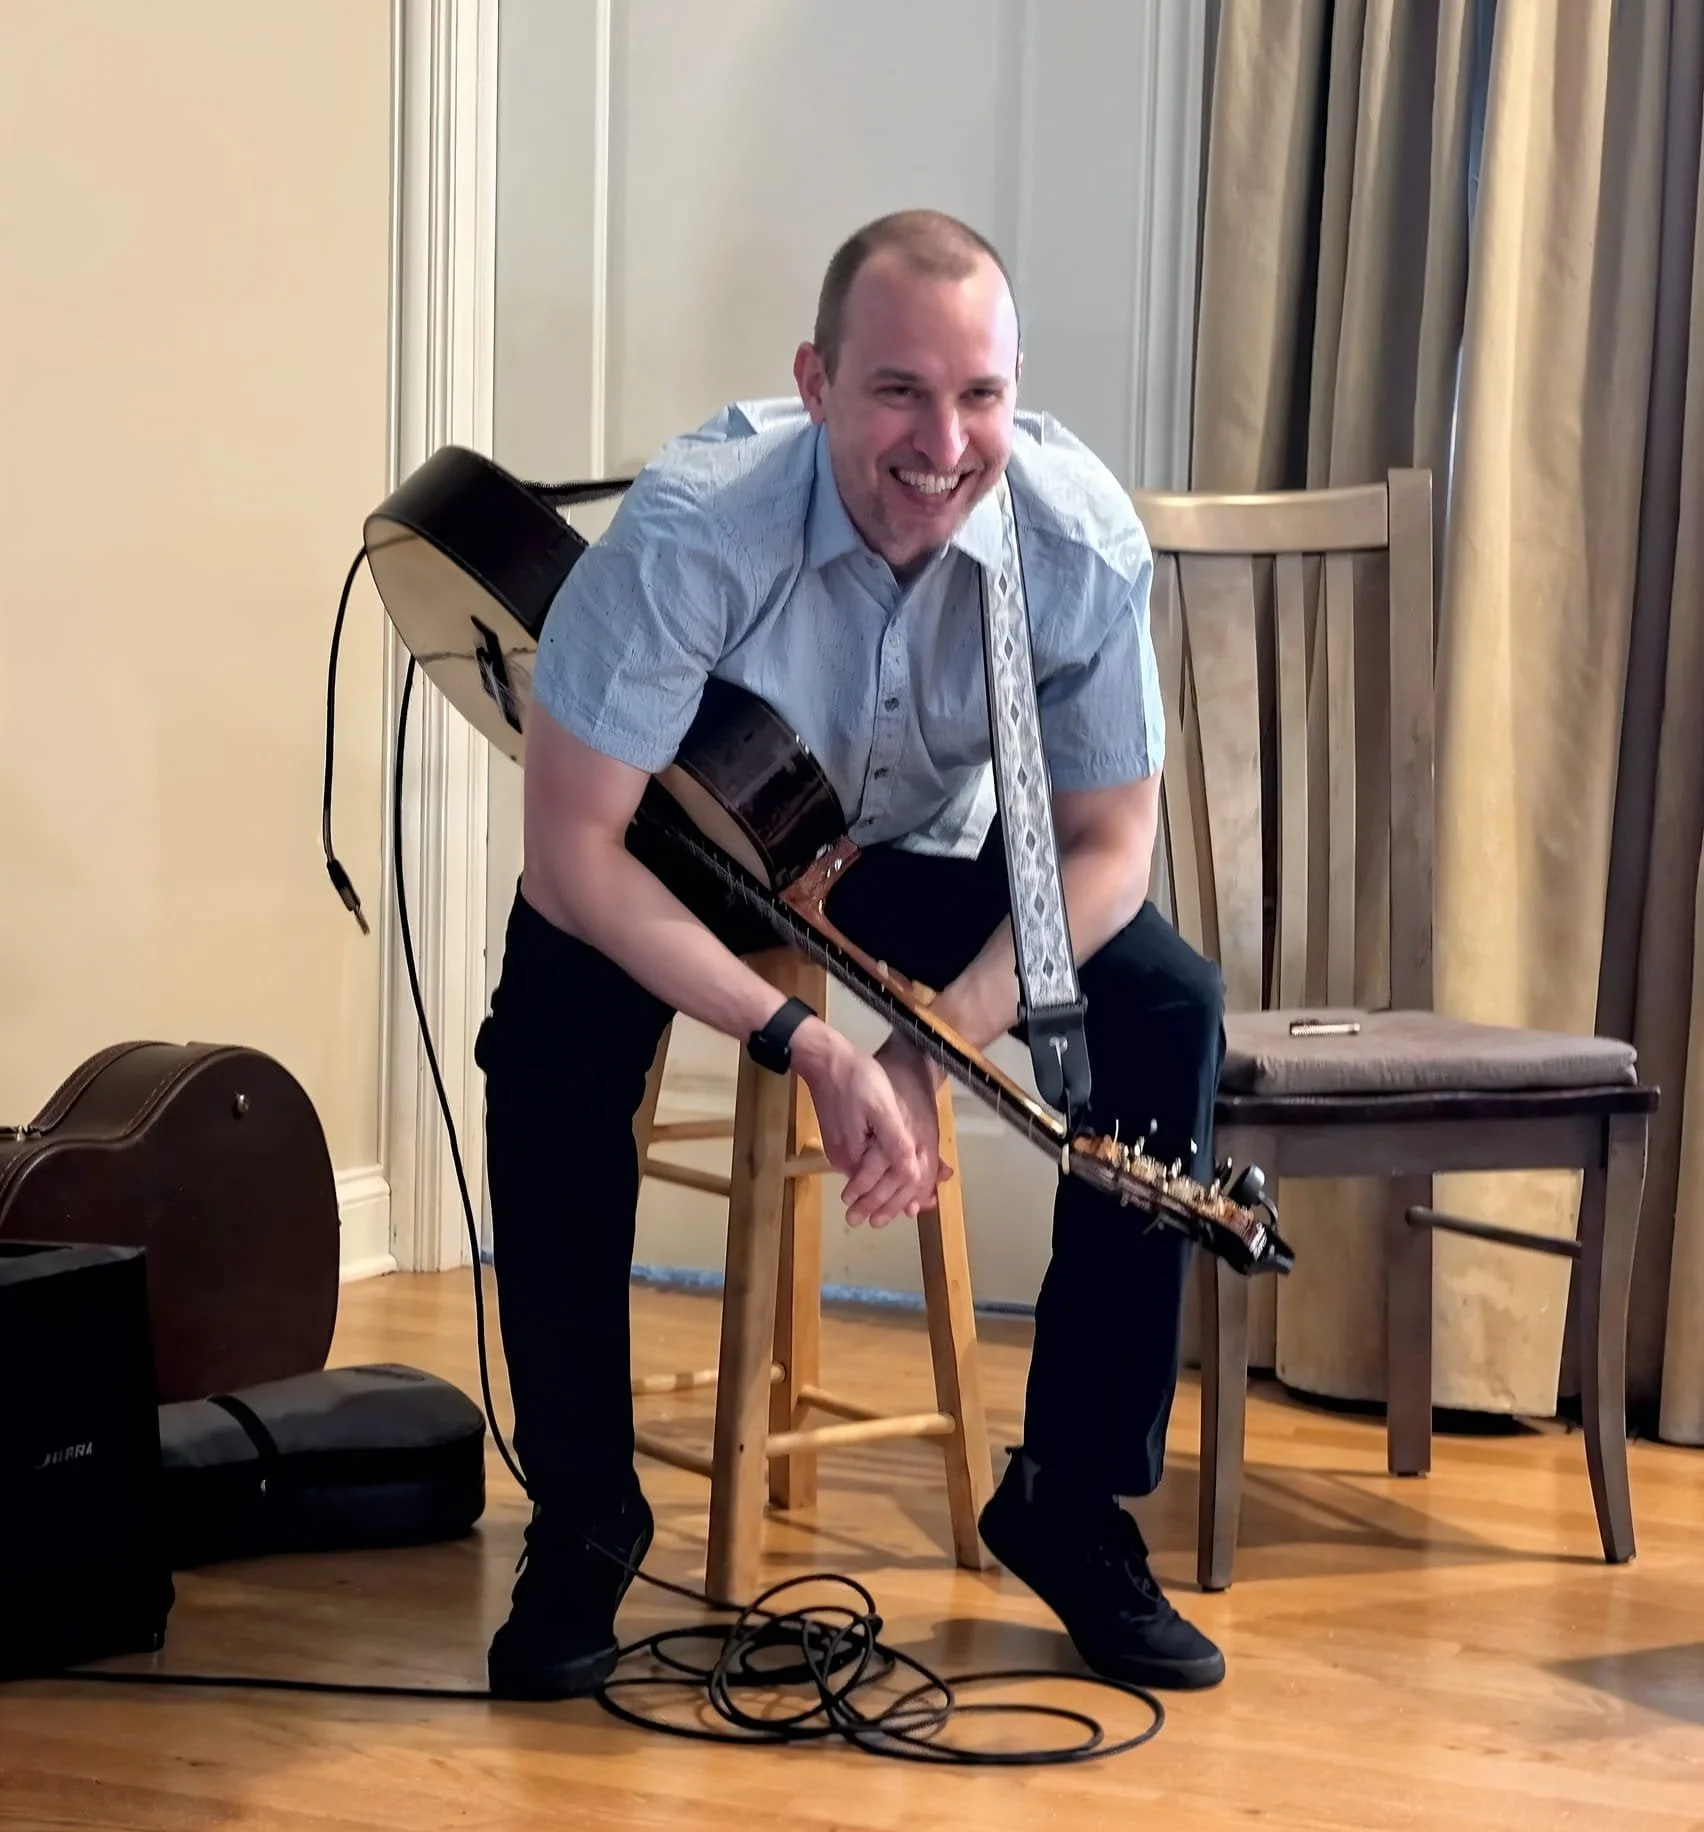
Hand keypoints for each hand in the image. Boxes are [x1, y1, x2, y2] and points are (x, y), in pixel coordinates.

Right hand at [790, 1023, 951, 1226]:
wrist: (825, 1059)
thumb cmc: (856, 1080)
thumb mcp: (882, 1109)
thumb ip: (896, 1144)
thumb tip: (912, 1175)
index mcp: (853, 1158)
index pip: (880, 1190)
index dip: (901, 1199)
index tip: (918, 1208)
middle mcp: (843, 1160)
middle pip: (873, 1187)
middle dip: (894, 1198)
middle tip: (914, 1210)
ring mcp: (839, 1149)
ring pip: (868, 1175)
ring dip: (888, 1183)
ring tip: (911, 1194)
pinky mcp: (839, 1137)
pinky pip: (862, 1160)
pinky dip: (879, 1166)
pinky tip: (894, 1162)